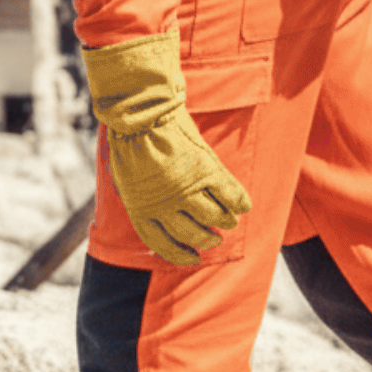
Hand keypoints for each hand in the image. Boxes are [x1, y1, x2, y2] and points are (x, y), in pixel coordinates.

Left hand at [83, 32, 252, 264]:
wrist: (140, 112)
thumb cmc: (130, 143)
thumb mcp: (127, 179)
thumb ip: (142, 200)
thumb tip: (153, 217)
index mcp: (142, 210)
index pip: (164, 245)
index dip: (181, 256)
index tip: (193, 258)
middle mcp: (165, 204)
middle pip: (194, 234)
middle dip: (207, 239)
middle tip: (215, 237)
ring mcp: (186, 188)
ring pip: (215, 218)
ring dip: (226, 222)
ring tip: (230, 220)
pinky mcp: (205, 170)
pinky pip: (230, 195)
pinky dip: (240, 202)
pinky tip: (244, 206)